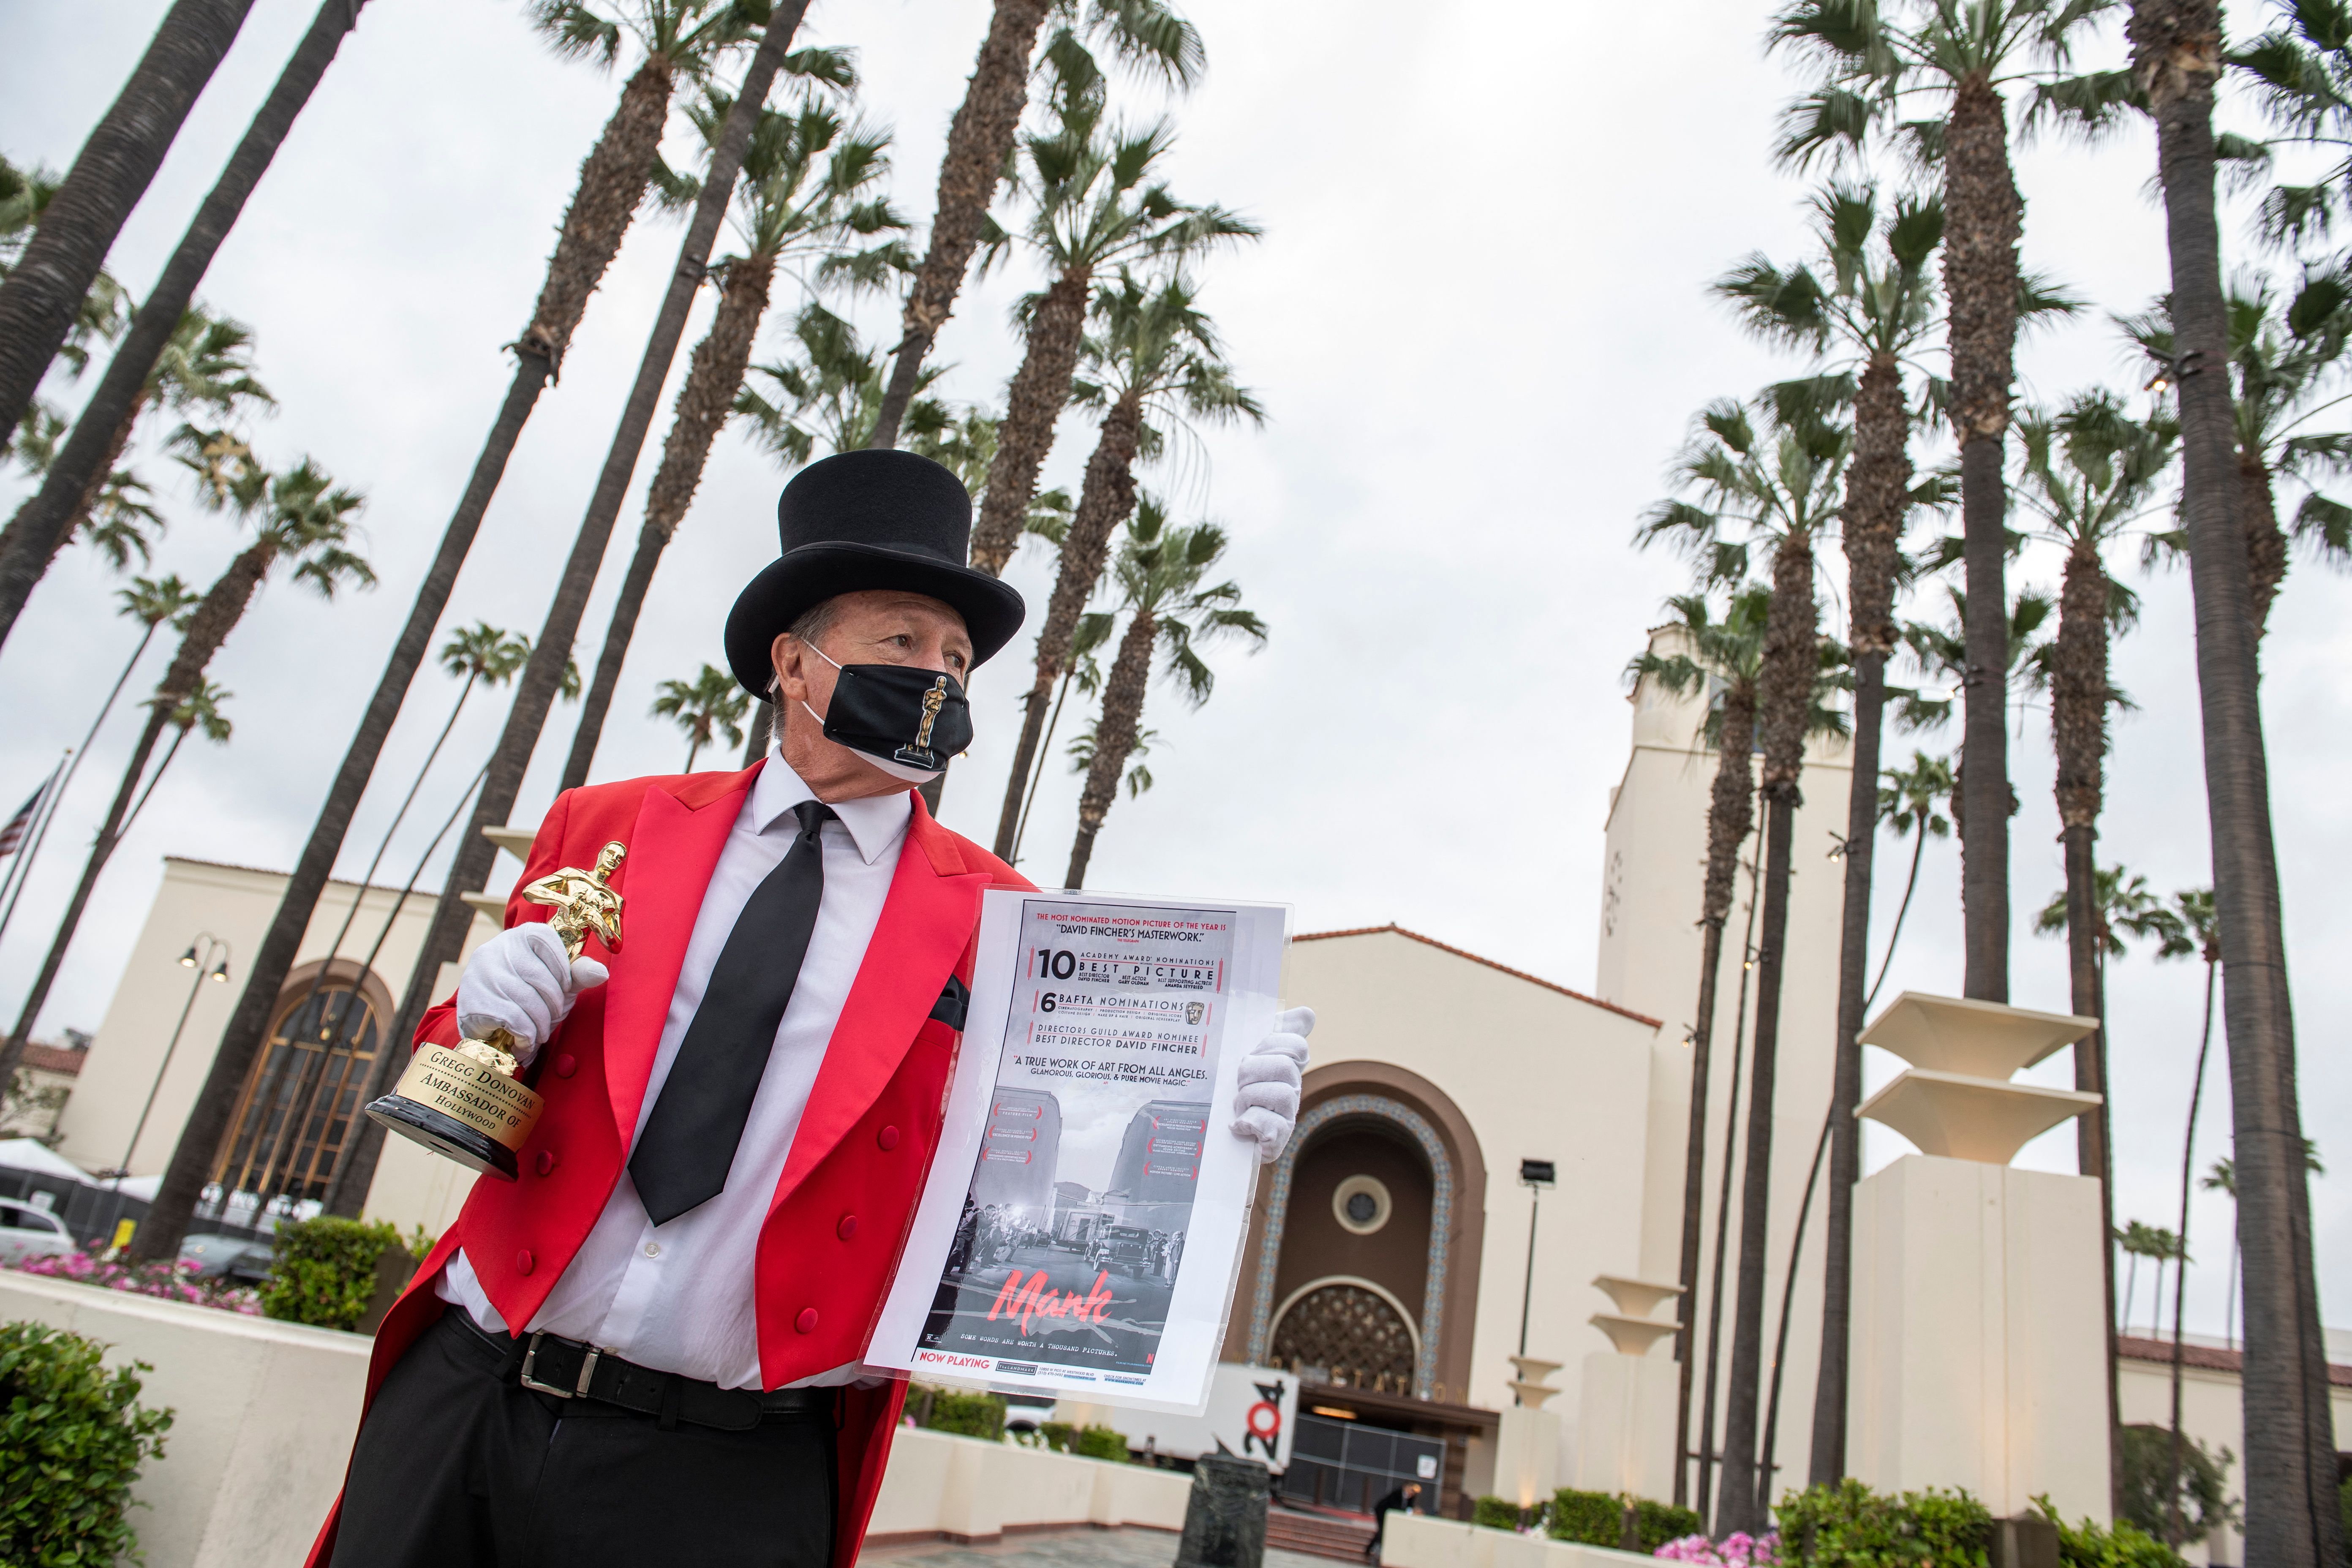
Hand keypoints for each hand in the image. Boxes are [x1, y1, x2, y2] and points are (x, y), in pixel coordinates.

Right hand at [454, 923, 608, 1064]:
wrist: (490, 1027)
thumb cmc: (529, 998)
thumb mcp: (559, 983)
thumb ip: (579, 974)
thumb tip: (602, 973)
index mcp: (520, 936)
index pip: (548, 940)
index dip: (562, 970)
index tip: (564, 989)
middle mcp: (496, 949)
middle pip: (539, 977)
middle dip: (554, 1005)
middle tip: (553, 1018)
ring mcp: (480, 974)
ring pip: (526, 1000)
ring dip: (541, 1024)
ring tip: (539, 1032)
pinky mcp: (471, 1002)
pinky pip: (511, 1018)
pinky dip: (525, 1035)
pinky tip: (524, 1040)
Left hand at [1232, 1006, 1312, 1163]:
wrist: (1213, 1135)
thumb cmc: (1228, 1089)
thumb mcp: (1245, 1055)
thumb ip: (1275, 1031)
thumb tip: (1308, 1014)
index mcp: (1285, 1067)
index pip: (1297, 1045)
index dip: (1272, 1044)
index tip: (1251, 1053)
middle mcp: (1291, 1091)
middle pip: (1287, 1067)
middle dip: (1253, 1072)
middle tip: (1237, 1083)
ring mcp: (1286, 1118)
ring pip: (1283, 1094)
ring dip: (1249, 1097)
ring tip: (1236, 1105)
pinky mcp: (1275, 1142)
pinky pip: (1272, 1126)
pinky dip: (1251, 1123)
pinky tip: (1238, 1124)